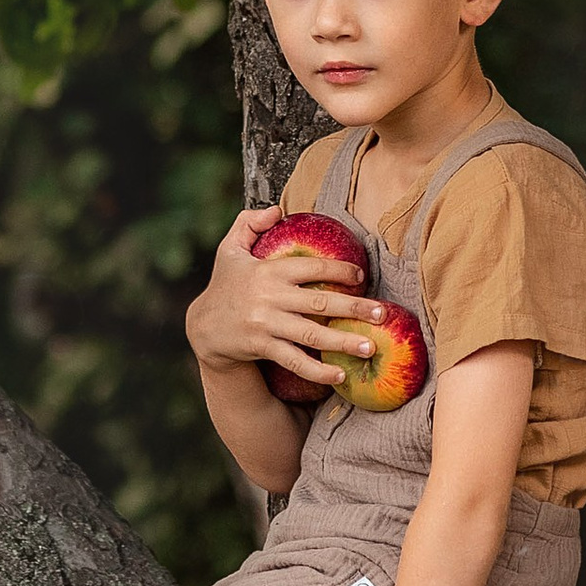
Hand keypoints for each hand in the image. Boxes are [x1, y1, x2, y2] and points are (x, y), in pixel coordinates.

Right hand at [184, 208, 384, 392]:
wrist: (203, 327)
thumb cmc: (225, 285)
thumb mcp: (229, 249)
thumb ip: (249, 223)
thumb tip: (277, 210)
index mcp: (268, 270)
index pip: (312, 267)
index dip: (339, 269)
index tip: (361, 275)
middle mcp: (269, 297)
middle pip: (319, 302)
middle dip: (354, 308)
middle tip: (382, 314)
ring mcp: (266, 324)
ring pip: (311, 334)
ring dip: (343, 341)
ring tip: (371, 347)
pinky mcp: (262, 347)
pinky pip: (294, 361)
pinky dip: (317, 370)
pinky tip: (340, 375)